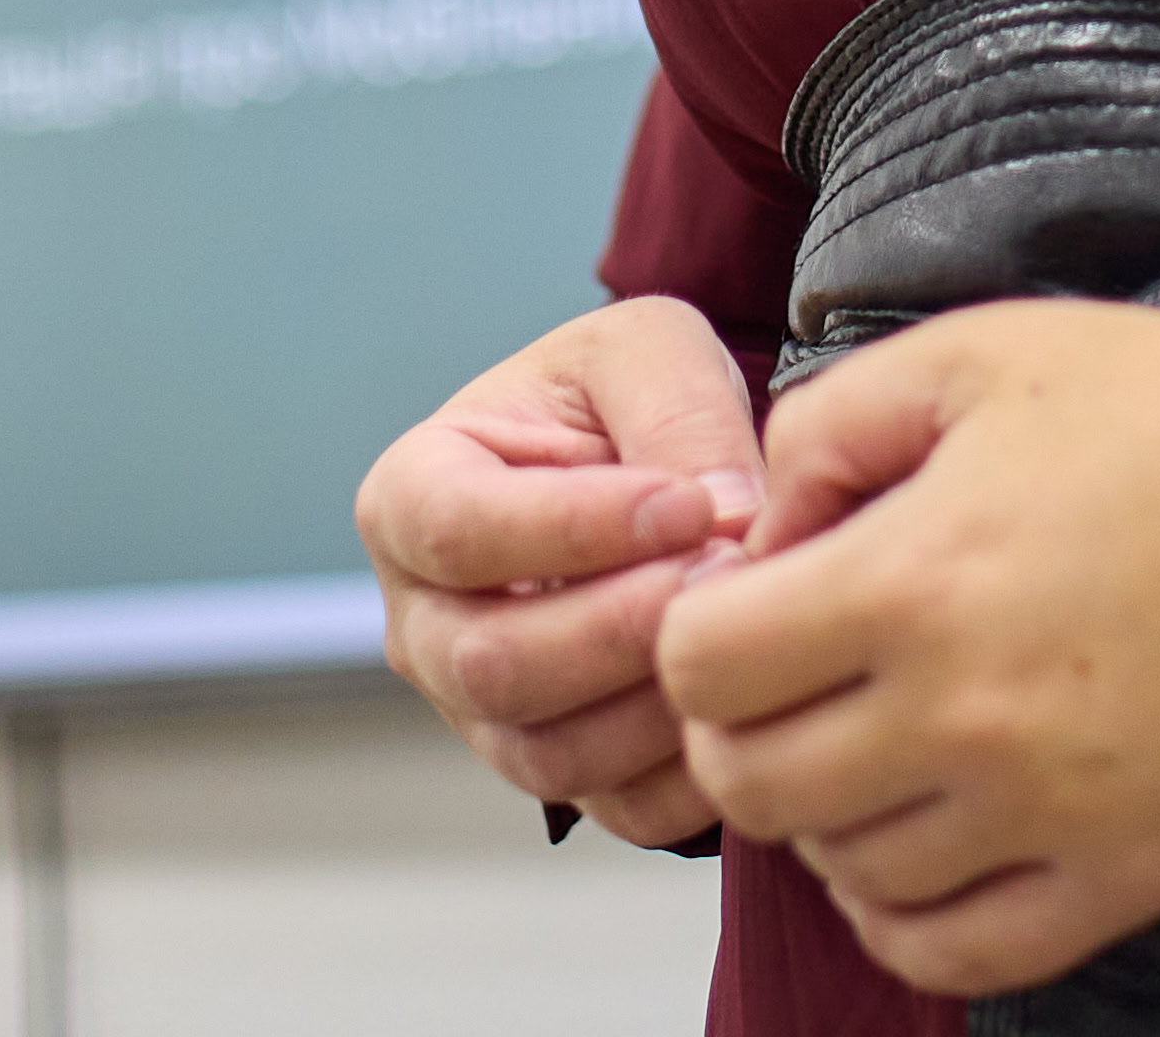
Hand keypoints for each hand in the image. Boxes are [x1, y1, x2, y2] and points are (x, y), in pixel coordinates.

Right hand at [358, 296, 767, 846]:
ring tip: (742, 626)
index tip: (686, 505)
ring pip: (549, 752)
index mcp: (410, 496)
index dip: (572, 527)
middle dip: (622, 626)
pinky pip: (616, 807)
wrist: (648, 473)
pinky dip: (690, 772)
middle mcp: (426, 621)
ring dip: (658, 702)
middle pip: (491, 664)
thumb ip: (675, 412)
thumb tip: (722, 514)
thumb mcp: (644, 352)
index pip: (455, 529)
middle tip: (728, 571)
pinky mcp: (560, 771)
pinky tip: (749, 700)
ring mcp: (481, 713)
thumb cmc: (618, 403)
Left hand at [653, 302, 1159, 999]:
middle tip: (803, 675)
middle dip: (744, 724)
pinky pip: (950, 954)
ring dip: (830, 812)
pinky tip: (926, 836)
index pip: (698, 667)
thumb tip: (758, 535)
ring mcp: (1045, 814)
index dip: (702, 626)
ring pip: (841, 871)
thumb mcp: (980, 354)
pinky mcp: (1121, 879)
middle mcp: (964, 716)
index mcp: (914, 579)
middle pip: (752, 784)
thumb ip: (830, 426)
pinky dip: (905, 914)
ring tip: (881, 740)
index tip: (760, 598)